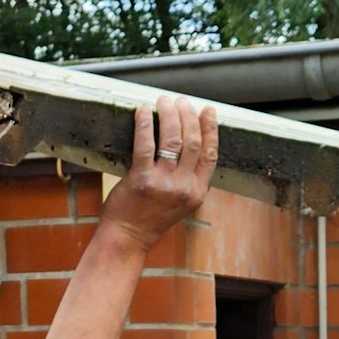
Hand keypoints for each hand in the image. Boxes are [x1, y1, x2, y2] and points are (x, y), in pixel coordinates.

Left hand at [99, 95, 218, 249]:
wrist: (128, 237)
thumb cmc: (150, 217)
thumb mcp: (180, 202)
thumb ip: (187, 179)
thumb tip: (186, 143)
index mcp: (198, 191)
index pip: (211, 153)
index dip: (210, 129)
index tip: (208, 111)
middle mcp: (185, 187)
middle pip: (193, 142)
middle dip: (188, 116)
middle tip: (181, 101)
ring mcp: (164, 184)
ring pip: (173, 140)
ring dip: (169, 115)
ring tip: (164, 102)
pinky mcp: (142, 180)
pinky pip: (145, 145)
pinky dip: (145, 124)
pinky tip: (142, 111)